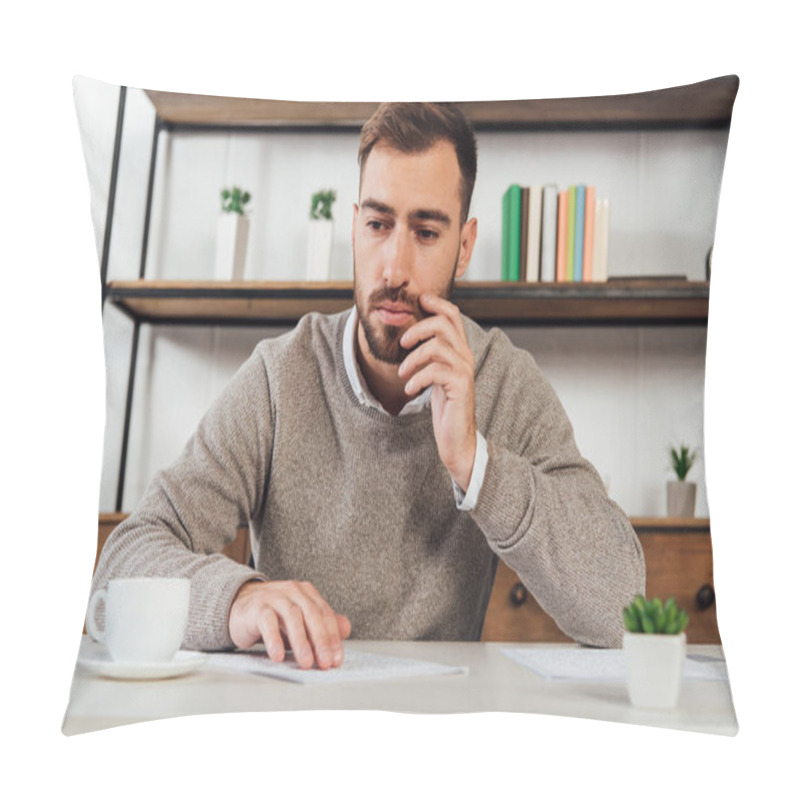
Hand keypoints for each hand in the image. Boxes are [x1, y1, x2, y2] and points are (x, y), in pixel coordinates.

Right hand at [228, 579, 351, 669]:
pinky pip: (267, 621)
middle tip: (325, 662)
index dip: (333, 638)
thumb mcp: (300, 621)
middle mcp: (292, 591)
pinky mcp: (256, 607)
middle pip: (311, 613)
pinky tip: (279, 656)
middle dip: (321, 640)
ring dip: (301, 641)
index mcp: (306, 593)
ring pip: (292, 616)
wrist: (239, 607)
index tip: (336, 659)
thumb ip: (322, 624)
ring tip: (306, 662)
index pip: (325, 614)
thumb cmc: (274, 617)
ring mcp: (273, 596)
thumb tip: (346, 628)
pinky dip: (274, 639)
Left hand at [398, 292, 476, 491]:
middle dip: (418, 328)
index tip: (418, 302)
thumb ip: (429, 356)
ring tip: (403, 373)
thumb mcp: (435, 376)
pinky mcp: (461, 386)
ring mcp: (464, 371)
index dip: (435, 303)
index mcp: (460, 350)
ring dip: (413, 357)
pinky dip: (417, 378)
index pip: (453, 315)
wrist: (457, 439)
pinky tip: (409, 389)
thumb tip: (410, 336)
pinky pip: (436, 370)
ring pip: (438, 345)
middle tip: (403, 343)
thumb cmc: (445, 408)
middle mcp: (465, 356)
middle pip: (444, 323)